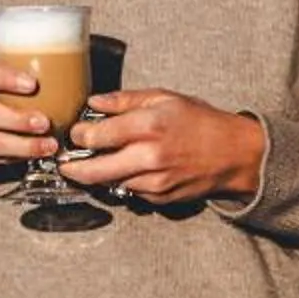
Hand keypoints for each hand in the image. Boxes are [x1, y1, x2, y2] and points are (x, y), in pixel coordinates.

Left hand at [61, 90, 264, 205]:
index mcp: (148, 126)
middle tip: (63, 163)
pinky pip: (130, 192)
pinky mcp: (161, 199)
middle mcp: (149, 157)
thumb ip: (125, 100)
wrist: (235, 154)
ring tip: (93, 163)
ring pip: (110, 184)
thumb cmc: (200, 121)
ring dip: (97, 176)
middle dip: (72, 168)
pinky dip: (123, 182)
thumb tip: (93, 102)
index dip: (78, 136)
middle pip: (95, 170)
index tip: (74, 133)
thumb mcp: (164, 98)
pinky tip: (126, 170)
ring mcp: (155, 182)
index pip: (97, 136)